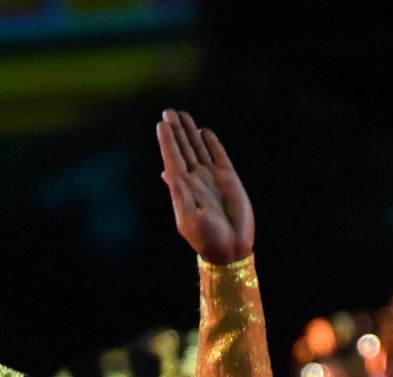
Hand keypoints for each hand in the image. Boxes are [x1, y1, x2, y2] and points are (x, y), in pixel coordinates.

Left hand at [156, 109, 254, 264]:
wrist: (230, 248)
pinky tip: (204, 132)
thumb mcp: (190, 219)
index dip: (167, 141)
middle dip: (176, 131)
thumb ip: (180, 195)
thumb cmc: (207, 239)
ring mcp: (211, 178)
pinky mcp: (228, 179)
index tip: (161, 124)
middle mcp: (195, 180)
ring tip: (183, 115)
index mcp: (183, 189)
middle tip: (169, 111)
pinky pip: (218, 156)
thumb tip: (166, 172)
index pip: (173, 159)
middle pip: (184, 149)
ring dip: (190, 133)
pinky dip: (211, 144)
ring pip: (199, 149)